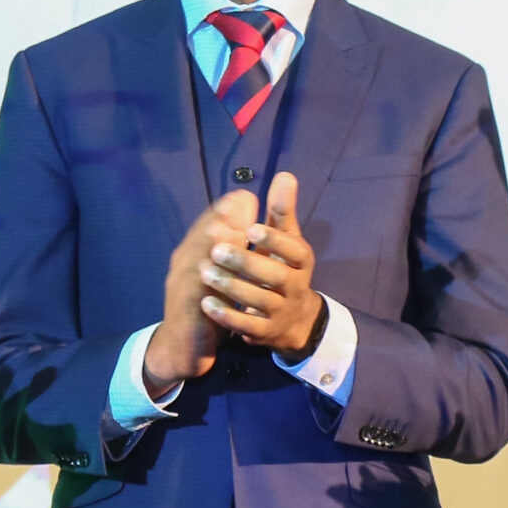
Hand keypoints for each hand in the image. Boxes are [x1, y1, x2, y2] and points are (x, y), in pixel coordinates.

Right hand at [144, 190, 260, 390]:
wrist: (184, 348)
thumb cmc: (206, 307)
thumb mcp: (221, 277)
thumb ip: (232, 252)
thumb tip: (246, 226)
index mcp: (194, 256)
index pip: (208, 228)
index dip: (225, 212)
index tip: (244, 195)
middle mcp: (184, 266)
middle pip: (201, 238)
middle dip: (222, 219)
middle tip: (241, 202)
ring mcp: (182, 288)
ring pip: (197, 262)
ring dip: (213, 245)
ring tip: (231, 229)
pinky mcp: (187, 312)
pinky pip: (196, 295)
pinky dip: (207, 283)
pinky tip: (219, 274)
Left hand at [198, 172, 322, 357]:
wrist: (293, 321)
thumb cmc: (284, 268)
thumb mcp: (287, 240)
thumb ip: (282, 211)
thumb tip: (285, 174)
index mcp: (301, 261)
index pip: (294, 250)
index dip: (274, 240)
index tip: (251, 228)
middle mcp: (295, 286)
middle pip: (275, 276)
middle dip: (246, 262)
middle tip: (217, 250)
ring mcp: (281, 311)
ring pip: (259, 301)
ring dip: (231, 287)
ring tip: (205, 272)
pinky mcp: (266, 332)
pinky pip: (248, 326)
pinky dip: (227, 315)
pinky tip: (206, 303)